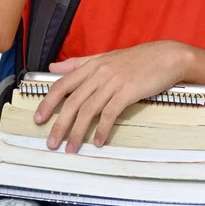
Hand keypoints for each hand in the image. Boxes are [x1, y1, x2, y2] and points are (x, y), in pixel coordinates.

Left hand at [34, 41, 193, 152]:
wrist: (165, 56)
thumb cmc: (137, 59)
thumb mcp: (105, 57)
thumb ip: (78, 63)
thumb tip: (54, 67)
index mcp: (91, 65)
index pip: (62, 84)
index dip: (48, 103)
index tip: (38, 119)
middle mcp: (99, 73)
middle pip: (73, 101)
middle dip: (59, 124)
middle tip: (51, 143)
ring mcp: (113, 82)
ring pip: (88, 110)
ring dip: (77, 132)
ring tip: (71, 148)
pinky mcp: (128, 91)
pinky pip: (110, 113)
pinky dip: (102, 129)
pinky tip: (97, 141)